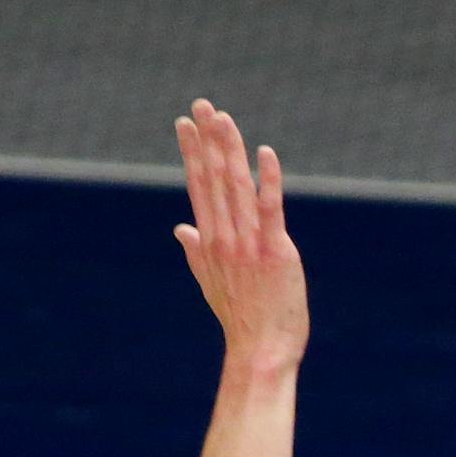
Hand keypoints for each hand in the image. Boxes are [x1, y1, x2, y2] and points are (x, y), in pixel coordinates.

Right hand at [174, 98, 307, 369]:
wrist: (260, 351)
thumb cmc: (241, 319)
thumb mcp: (211, 283)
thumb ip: (195, 252)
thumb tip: (180, 229)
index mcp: (210, 242)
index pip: (198, 187)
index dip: (192, 153)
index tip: (185, 124)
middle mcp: (224, 238)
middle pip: (213, 180)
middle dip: (208, 140)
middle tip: (201, 105)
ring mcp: (248, 244)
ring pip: (237, 188)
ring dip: (230, 150)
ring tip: (223, 118)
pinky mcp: (275, 252)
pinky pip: (271, 210)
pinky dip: (269, 181)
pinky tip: (266, 153)